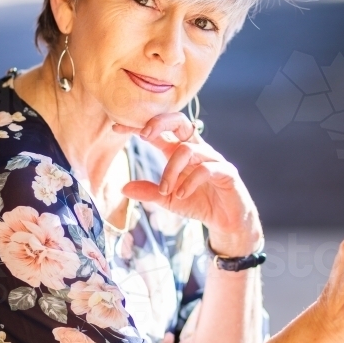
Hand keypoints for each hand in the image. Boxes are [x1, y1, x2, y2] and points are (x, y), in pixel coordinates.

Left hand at [113, 112, 263, 256]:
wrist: (227, 221)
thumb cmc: (198, 203)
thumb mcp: (168, 200)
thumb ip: (149, 192)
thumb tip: (123, 188)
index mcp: (180, 151)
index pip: (160, 131)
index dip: (139, 126)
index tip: (116, 127)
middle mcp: (197, 149)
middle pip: (180, 122)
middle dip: (160, 123)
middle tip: (143, 136)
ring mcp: (213, 159)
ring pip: (187, 150)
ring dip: (171, 171)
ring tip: (165, 191)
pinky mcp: (226, 172)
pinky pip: (206, 169)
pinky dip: (190, 182)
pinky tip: (181, 195)